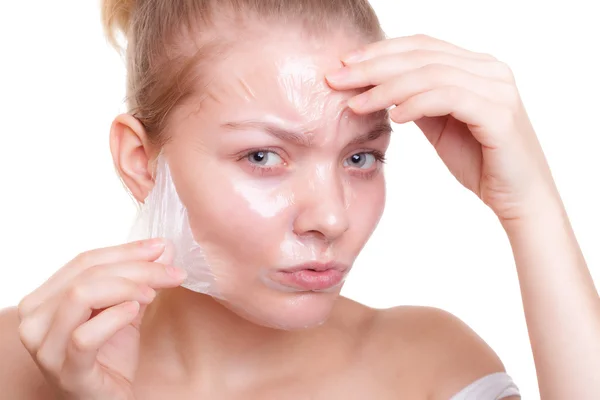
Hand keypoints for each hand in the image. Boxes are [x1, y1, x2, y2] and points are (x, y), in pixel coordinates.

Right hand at [16, 239, 186, 399]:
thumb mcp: (126, 310)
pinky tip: (135, 311)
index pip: (85, 261)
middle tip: (170, 272)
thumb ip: (140, 280)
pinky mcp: (66, 370)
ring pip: (80, 296)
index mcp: (45, 299)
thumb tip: (163, 248)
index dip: (126, 250)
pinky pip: (85, 335)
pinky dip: (114, 317)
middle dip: (136, 268)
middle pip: (86, 276)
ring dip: (125, 288)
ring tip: (152, 294)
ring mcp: (45, 347)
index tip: (160, 247)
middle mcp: (35, 320)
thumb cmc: (109, 357)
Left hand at [326, 34, 558, 221]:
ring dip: (386, 88)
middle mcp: (489, 69)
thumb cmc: (480, 161)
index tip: (344, 64)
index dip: (380, 51)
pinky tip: (394, 117)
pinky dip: (416, 104)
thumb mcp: (440, 125)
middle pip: (421, 56)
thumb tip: (381, 87)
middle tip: (336, 78)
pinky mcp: (499, 114)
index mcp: (475, 66)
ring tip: (356, 104)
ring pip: (431, 75)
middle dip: (373, 66)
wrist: (518, 198)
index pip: (421, 46)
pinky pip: (449, 98)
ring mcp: (497, 89)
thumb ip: (418, 101)